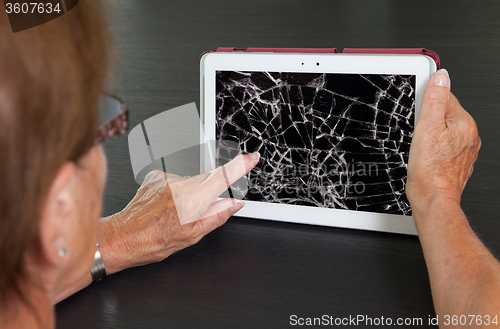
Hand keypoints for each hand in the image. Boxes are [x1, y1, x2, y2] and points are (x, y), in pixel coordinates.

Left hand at [97, 152, 259, 273]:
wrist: (122, 237)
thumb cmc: (153, 241)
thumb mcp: (192, 236)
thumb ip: (217, 216)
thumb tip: (234, 205)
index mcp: (192, 201)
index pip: (223, 177)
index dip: (241, 165)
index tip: (251, 158)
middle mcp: (180, 184)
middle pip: (206, 181)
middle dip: (206, 194)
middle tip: (193, 214)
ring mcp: (166, 178)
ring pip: (190, 182)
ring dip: (189, 195)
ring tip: (173, 214)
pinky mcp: (156, 175)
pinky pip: (175, 180)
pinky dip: (175, 191)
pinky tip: (164, 205)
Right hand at [406, 69, 480, 213]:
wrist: (433, 198)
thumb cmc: (429, 169)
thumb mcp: (426, 127)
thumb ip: (435, 99)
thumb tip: (442, 77)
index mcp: (464, 123)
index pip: (445, 97)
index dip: (427, 103)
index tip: (418, 113)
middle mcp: (469, 136)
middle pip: (444, 115)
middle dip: (428, 121)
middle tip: (418, 135)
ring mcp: (465, 150)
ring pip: (444, 132)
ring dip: (431, 135)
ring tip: (421, 147)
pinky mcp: (457, 162)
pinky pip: (444, 147)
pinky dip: (434, 148)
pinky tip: (426, 156)